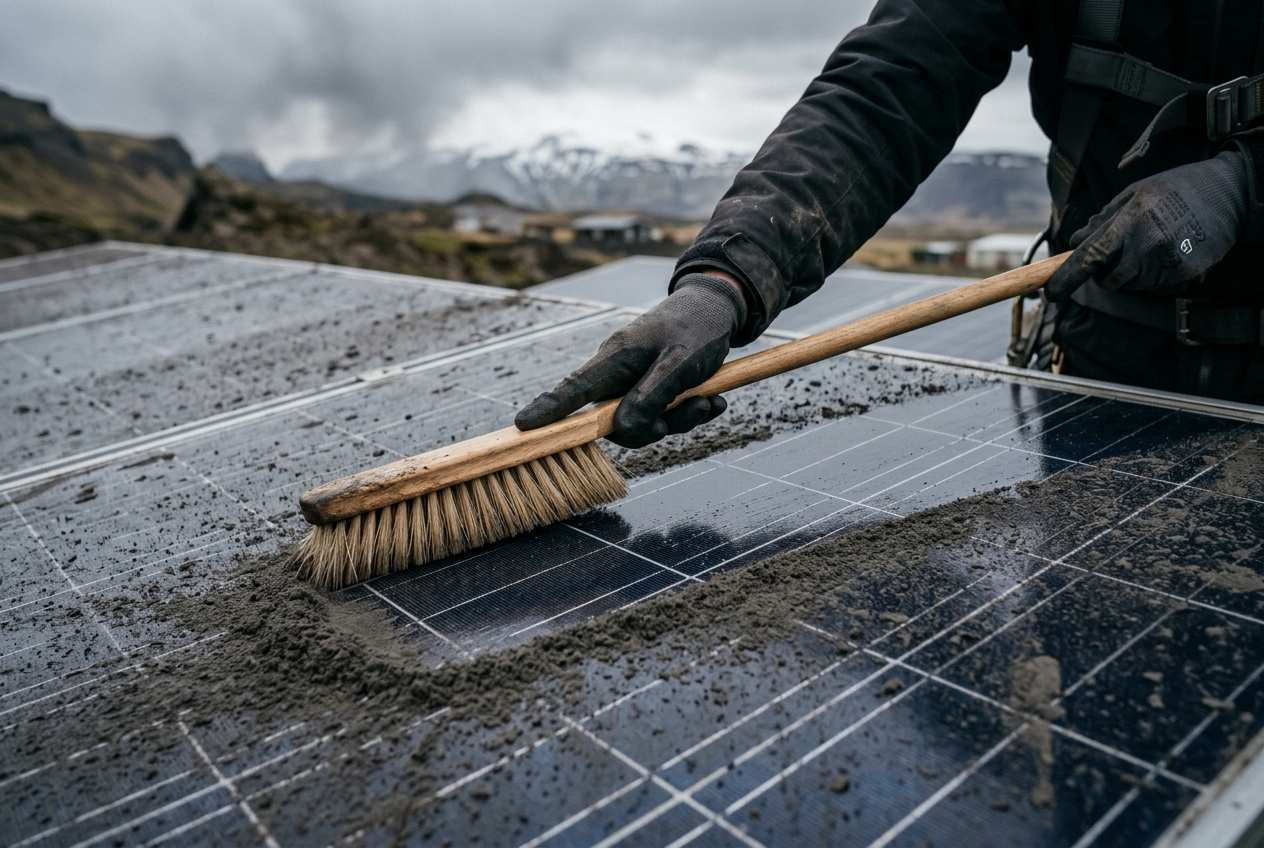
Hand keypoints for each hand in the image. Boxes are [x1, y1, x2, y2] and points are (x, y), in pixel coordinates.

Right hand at [515, 273, 745, 447]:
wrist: (719, 308)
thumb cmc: (697, 330)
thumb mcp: (680, 364)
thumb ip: (651, 397)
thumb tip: (623, 428)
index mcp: (616, 358)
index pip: (574, 388)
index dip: (548, 409)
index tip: (523, 426)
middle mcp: (618, 371)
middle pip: (615, 420)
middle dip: (654, 426)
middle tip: (693, 409)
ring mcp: (633, 380)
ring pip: (642, 421)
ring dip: (679, 419)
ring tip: (706, 401)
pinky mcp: (651, 386)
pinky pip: (661, 415)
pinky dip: (688, 412)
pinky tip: (711, 401)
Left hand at [1046, 151, 1248, 301]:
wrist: (1229, 192)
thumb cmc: (1177, 189)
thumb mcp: (1134, 194)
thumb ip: (1102, 220)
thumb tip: (1075, 242)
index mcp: (1130, 221)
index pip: (1089, 259)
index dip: (1066, 280)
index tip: (1051, 293)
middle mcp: (1148, 245)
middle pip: (1109, 281)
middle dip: (1107, 272)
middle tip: (1123, 250)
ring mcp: (1168, 263)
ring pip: (1132, 285)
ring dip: (1132, 273)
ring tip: (1153, 243)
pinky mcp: (1186, 275)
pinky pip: (1156, 287)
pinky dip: (1155, 275)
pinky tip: (1169, 251)